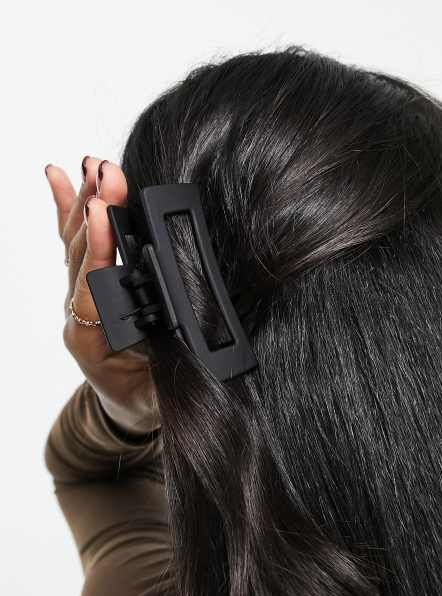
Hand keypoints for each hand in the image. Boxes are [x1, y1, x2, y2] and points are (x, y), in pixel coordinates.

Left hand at [45, 157, 159, 434]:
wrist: (127, 407)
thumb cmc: (144, 400)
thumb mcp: (161, 396)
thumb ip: (174, 373)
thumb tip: (203, 354)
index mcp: (93, 339)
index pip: (92, 286)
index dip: (96, 247)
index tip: (103, 211)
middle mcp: (81, 313)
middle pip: (81, 254)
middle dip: (94, 209)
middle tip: (106, 170)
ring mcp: (81, 296)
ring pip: (75, 243)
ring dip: (84, 202)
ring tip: (91, 164)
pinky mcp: (87, 286)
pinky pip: (73, 243)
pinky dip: (66, 208)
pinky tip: (60, 175)